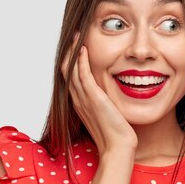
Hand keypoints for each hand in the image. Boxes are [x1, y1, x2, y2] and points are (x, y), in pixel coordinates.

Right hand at [61, 38, 137, 154]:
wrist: (118, 147)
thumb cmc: (116, 135)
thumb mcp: (108, 115)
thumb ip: (105, 104)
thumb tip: (110, 97)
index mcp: (80, 103)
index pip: (70, 78)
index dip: (71, 61)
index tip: (76, 47)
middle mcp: (78, 100)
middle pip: (66, 71)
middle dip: (68, 52)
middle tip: (73, 36)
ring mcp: (84, 99)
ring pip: (71, 70)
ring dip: (72, 51)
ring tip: (76, 36)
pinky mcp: (93, 99)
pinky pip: (83, 75)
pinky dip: (81, 61)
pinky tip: (83, 49)